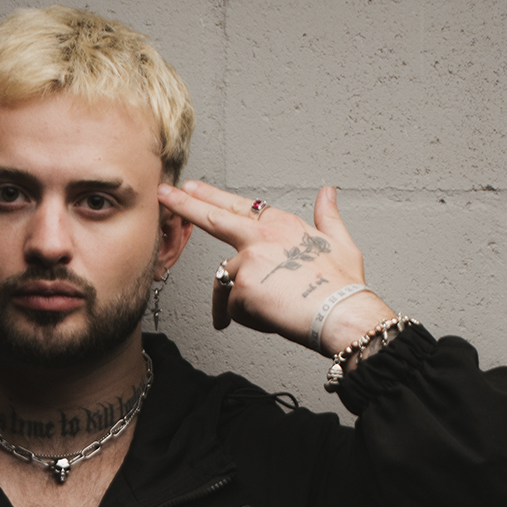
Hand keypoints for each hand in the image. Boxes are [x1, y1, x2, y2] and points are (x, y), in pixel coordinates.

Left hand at [156, 181, 393, 354]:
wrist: (343, 315)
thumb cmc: (342, 288)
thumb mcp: (341, 244)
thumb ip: (328, 216)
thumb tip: (328, 192)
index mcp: (282, 225)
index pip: (239, 206)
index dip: (212, 196)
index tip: (191, 187)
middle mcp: (261, 236)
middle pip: (213, 218)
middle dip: (184, 203)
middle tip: (163, 194)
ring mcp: (249, 260)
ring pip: (226, 284)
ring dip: (239, 304)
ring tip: (271, 314)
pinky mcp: (241, 287)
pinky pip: (232, 309)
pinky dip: (247, 320)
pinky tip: (272, 319)